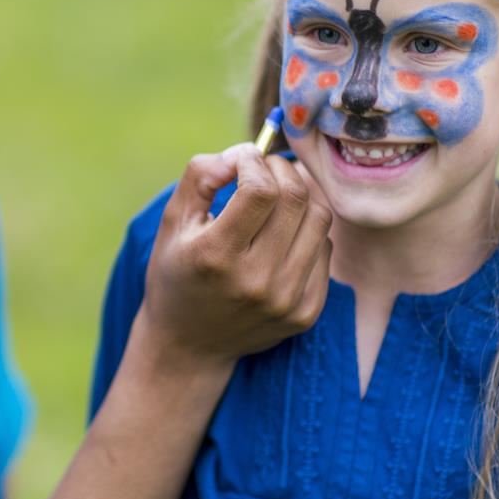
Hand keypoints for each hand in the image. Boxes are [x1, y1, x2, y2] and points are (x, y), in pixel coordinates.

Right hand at [140, 144, 331, 372]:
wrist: (189, 345)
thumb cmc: (178, 272)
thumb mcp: (173, 222)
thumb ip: (201, 175)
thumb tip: (244, 153)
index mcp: (216, 256)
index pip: (260, 190)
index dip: (255, 162)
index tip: (243, 160)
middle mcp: (256, 281)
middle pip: (296, 199)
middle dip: (281, 170)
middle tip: (264, 170)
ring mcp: (286, 301)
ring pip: (319, 220)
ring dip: (299, 198)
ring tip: (275, 200)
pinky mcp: (306, 313)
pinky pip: (325, 251)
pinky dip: (307, 231)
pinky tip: (282, 237)